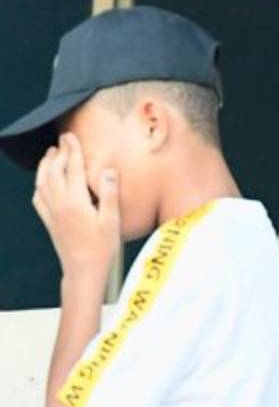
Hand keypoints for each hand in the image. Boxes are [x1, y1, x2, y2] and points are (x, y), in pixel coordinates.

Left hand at [33, 134, 120, 279]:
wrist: (83, 270)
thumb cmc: (102, 247)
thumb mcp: (112, 221)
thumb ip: (110, 195)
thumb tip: (109, 171)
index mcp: (76, 202)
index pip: (73, 169)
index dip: (73, 150)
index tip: (72, 136)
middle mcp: (60, 205)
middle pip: (54, 172)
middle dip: (58, 154)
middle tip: (63, 141)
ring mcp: (52, 214)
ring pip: (42, 183)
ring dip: (45, 166)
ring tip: (50, 154)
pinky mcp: (49, 222)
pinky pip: (38, 199)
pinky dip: (39, 185)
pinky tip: (43, 182)